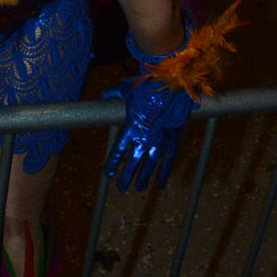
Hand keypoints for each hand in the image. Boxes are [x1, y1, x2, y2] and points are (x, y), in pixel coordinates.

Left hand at [103, 75, 197, 191]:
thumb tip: (104, 95)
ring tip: (138, 188)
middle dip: (126, 178)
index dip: (112, 164)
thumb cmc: (147, 87)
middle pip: (132, 164)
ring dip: (143, 179)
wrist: (170, 88)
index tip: (108, 173)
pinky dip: (164, 174)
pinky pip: (168, 162)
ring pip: (149, 167)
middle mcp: (143, 139)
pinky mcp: (172, 142)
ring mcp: (158, 142)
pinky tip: (160, 185)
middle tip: (122, 188)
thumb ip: (114, 94)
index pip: (118, 151)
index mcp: (130, 129)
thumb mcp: (126, 89)